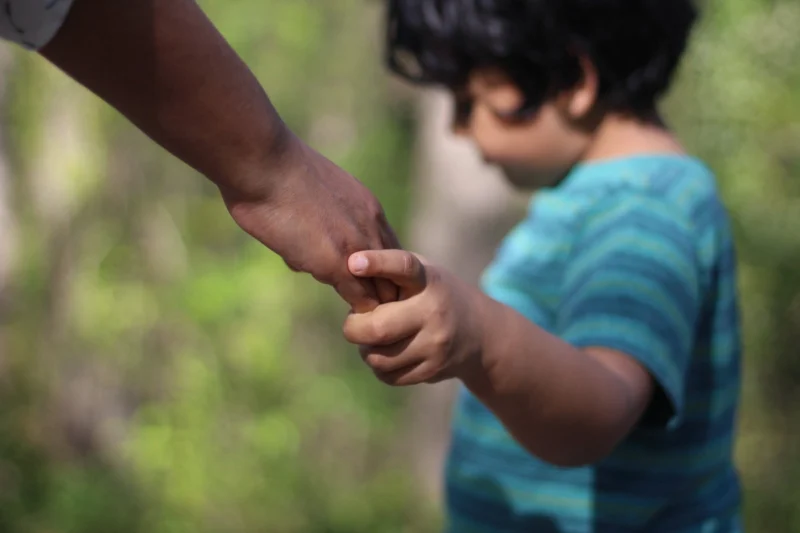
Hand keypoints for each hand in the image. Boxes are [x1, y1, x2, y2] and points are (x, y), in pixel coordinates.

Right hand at [221, 136, 400, 312]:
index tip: (371, 292)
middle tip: (380, 318)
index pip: (390, 252)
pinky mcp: (336, 264)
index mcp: (366, 208)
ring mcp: (357, 246)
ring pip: (385, 292)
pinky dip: (361, 318)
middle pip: (398, 275)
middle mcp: (371, 226)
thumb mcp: (308, 197)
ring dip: (378, 311)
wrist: (262, 160)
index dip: (382, 275)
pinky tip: (353, 328)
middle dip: (388, 296)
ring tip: (371, 329)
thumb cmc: (271, 172)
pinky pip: (362, 301)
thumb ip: (316, 227)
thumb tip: (302, 259)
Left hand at [341, 249, 485, 385]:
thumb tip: (343, 272)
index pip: (403, 267)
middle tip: (354, 322)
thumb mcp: (421, 274)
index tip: (353, 262)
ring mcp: (435, 344)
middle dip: (354, 327)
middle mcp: (434, 311)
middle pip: (377, 328)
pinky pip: (387, 376)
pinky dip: (380, 367)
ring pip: (377, 357)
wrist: (479, 332)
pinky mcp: (432, 370)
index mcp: (428, 280)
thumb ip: (388, 271)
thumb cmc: (433, 295)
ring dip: (366, 349)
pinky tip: (390, 353)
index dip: (377, 263)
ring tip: (375, 338)